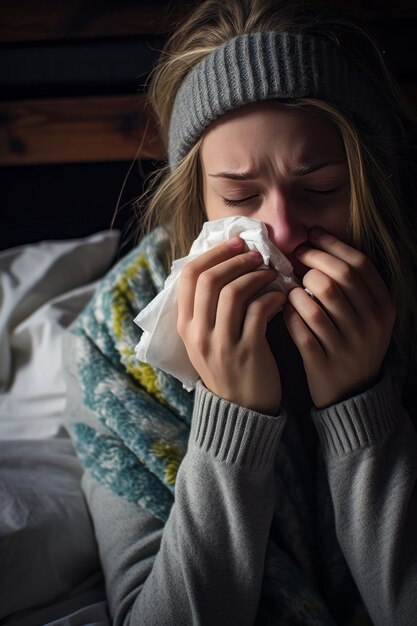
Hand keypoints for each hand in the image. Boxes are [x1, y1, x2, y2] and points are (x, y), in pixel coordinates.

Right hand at [177, 237, 285, 413]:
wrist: (241, 411)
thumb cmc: (228, 367)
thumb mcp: (206, 339)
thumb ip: (209, 308)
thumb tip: (226, 265)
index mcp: (185, 325)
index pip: (188, 275)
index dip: (213, 253)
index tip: (236, 243)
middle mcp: (197, 333)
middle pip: (209, 279)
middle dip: (235, 259)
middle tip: (257, 254)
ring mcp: (221, 344)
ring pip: (232, 292)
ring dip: (255, 275)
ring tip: (271, 273)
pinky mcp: (247, 352)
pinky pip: (258, 312)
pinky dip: (272, 297)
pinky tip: (281, 297)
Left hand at [283, 228, 395, 408]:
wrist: (352, 394)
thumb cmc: (351, 343)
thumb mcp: (366, 315)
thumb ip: (350, 284)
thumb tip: (316, 242)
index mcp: (383, 308)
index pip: (359, 264)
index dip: (332, 245)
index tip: (311, 235)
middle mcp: (370, 325)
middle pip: (338, 278)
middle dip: (311, 261)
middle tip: (295, 256)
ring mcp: (348, 345)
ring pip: (317, 302)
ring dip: (297, 288)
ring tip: (290, 284)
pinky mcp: (323, 362)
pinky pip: (301, 329)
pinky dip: (289, 314)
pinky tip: (284, 307)